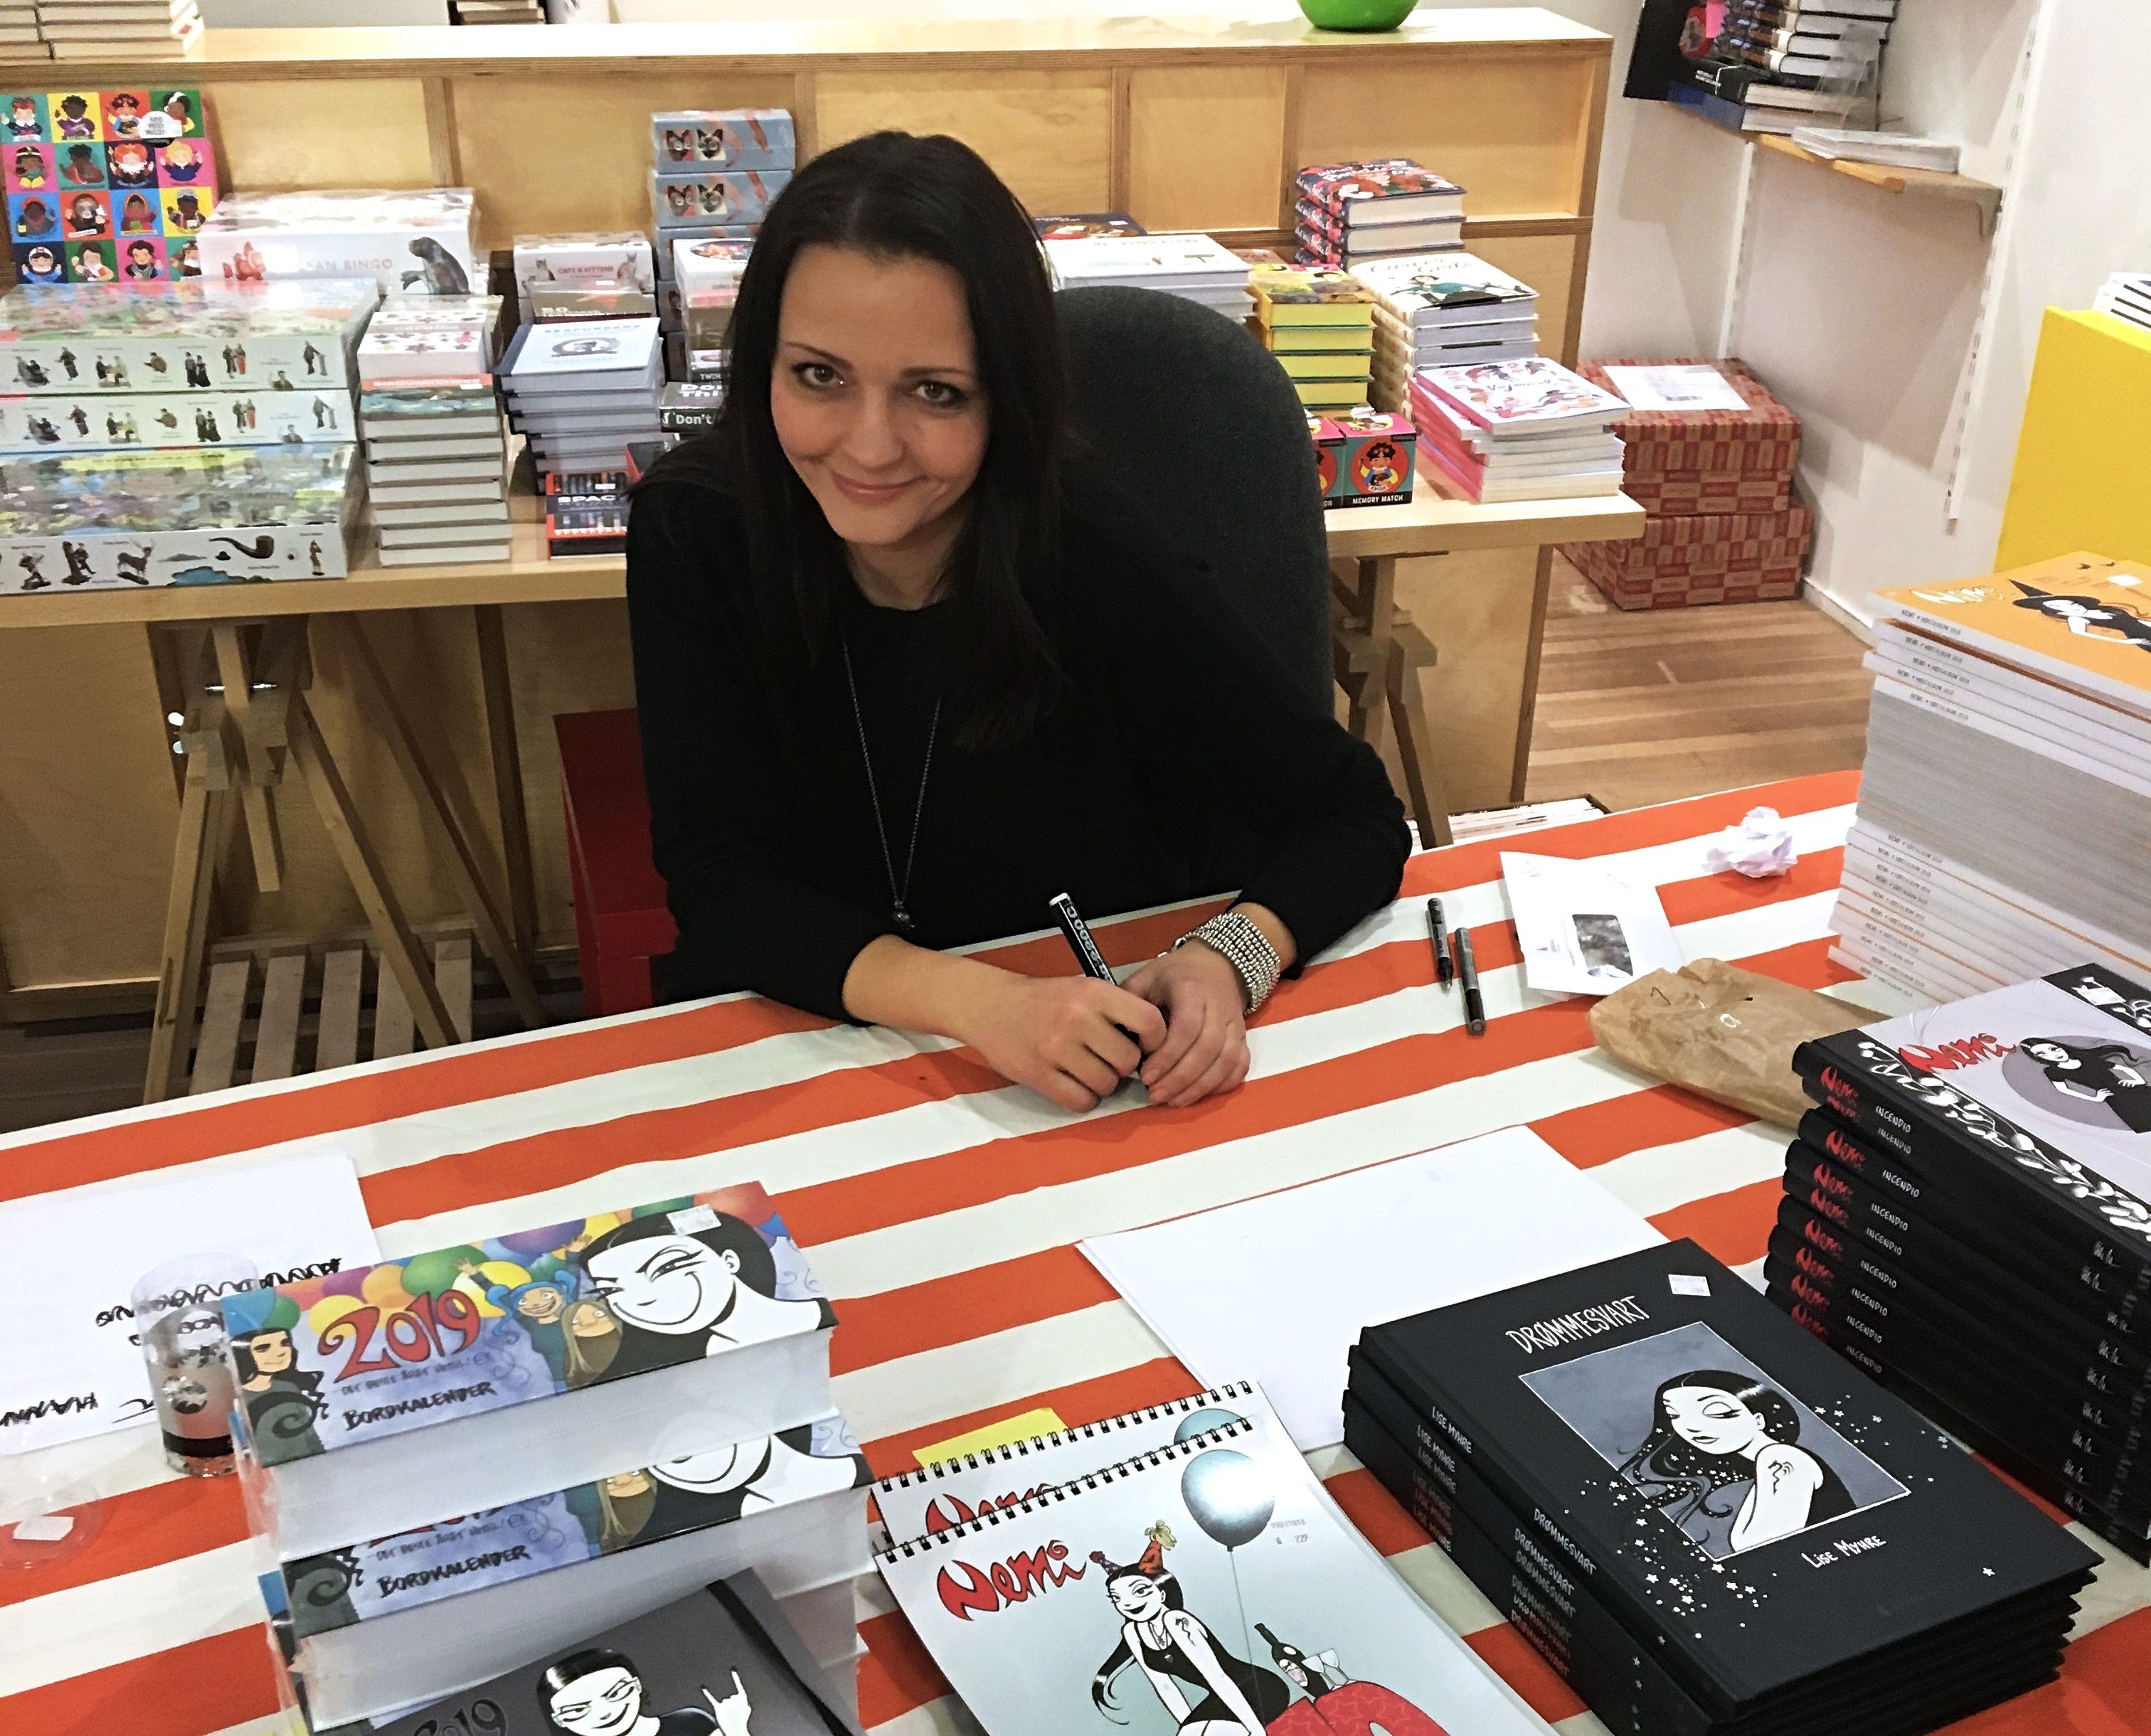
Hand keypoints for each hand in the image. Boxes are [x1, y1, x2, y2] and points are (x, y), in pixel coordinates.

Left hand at [704, 1670, 752, 1735]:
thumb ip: (744, 1702)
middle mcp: (734, 1698)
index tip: (732, 1668)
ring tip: (728, 1718)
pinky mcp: (718, 1709)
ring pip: (724, 1703)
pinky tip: (703, 1687)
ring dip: (725, 1710)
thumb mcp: (746, 1711)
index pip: (739, 1687)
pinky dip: (707, 1693)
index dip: (735, 1678)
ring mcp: (726, 1703)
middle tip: (733, 1715)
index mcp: (743, 1697)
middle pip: (730, 1698)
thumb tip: (740, 1700)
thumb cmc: (741, 1722)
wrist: (735, 1731)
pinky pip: (712, 1699)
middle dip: (731, 1707)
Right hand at [956, 969, 1167, 1112]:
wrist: (989, 1005)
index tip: (1145, 1046)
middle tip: (1108, 1059)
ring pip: (1106, 1085)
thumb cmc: (1043, 999)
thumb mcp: (1082, 989)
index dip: (1155, 1040)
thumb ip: (1115, 1010)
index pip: (1149, 1021)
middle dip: (1123, 1066)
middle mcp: (1077, 1018)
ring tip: (1087, 1070)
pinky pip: (1080, 1101)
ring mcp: (1056, 1048)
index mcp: (1093, 993)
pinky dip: (1082, 1098)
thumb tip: (1152, 1046)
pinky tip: (1072, 1083)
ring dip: (1102, 1084)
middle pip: (1128, 1061)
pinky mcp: (1038, 1074)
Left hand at [1122, 943, 1249, 1108]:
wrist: (1215, 965)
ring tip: (1173, 1101)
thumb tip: (1117, 1038)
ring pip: (1227, 1061)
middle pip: (1208, 1048)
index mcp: (1192, 989)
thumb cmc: (1173, 976)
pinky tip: (1198, 1095)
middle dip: (1181, 1078)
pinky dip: (1222, 1085)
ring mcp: (1235, 1024)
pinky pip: (1240, 1066)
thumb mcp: (1145, 978)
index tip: (1146, 1076)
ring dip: (1200, 1087)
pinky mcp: (1243, 1038)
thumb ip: (1129, 1003)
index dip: (1168, 1056)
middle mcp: (1219, 1006)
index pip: (1187, 1027)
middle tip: (1155, 1095)